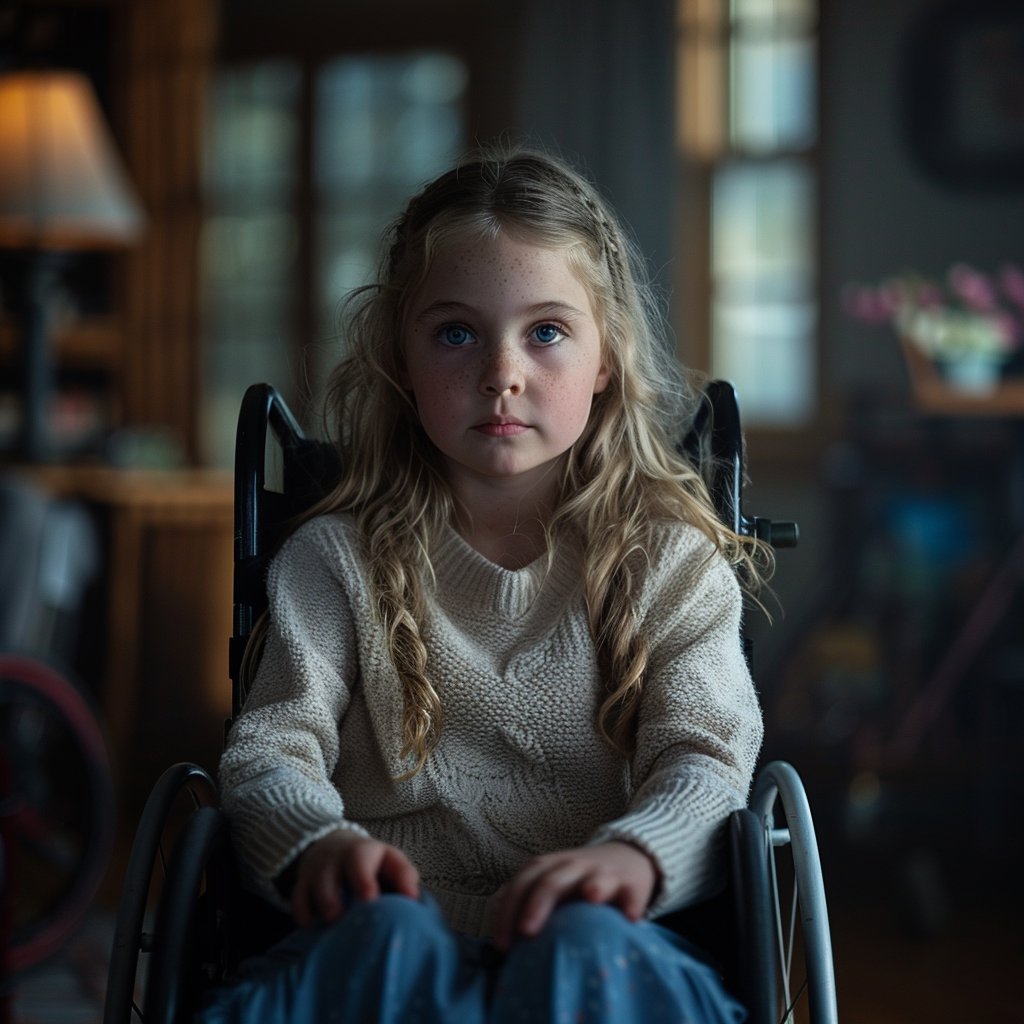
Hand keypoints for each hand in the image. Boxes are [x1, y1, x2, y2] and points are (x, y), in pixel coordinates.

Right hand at [292, 830, 419, 926]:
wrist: (331, 850)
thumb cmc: (368, 868)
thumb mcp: (388, 867)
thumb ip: (403, 882)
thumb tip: (415, 903)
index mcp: (372, 852)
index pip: (386, 858)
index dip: (389, 876)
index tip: (382, 897)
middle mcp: (347, 855)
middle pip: (354, 859)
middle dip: (360, 880)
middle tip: (364, 904)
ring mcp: (322, 867)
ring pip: (322, 878)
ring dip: (329, 901)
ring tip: (335, 920)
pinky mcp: (302, 883)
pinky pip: (298, 896)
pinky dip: (303, 912)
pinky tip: (311, 926)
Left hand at [492, 841, 657, 950]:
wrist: (625, 857)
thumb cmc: (577, 882)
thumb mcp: (548, 883)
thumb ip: (525, 903)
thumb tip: (497, 944)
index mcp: (546, 868)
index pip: (520, 885)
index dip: (508, 912)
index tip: (502, 945)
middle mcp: (572, 866)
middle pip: (551, 881)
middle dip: (537, 905)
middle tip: (526, 932)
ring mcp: (602, 873)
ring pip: (595, 877)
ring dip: (593, 886)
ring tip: (591, 898)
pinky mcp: (631, 884)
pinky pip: (631, 893)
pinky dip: (630, 904)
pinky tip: (630, 918)